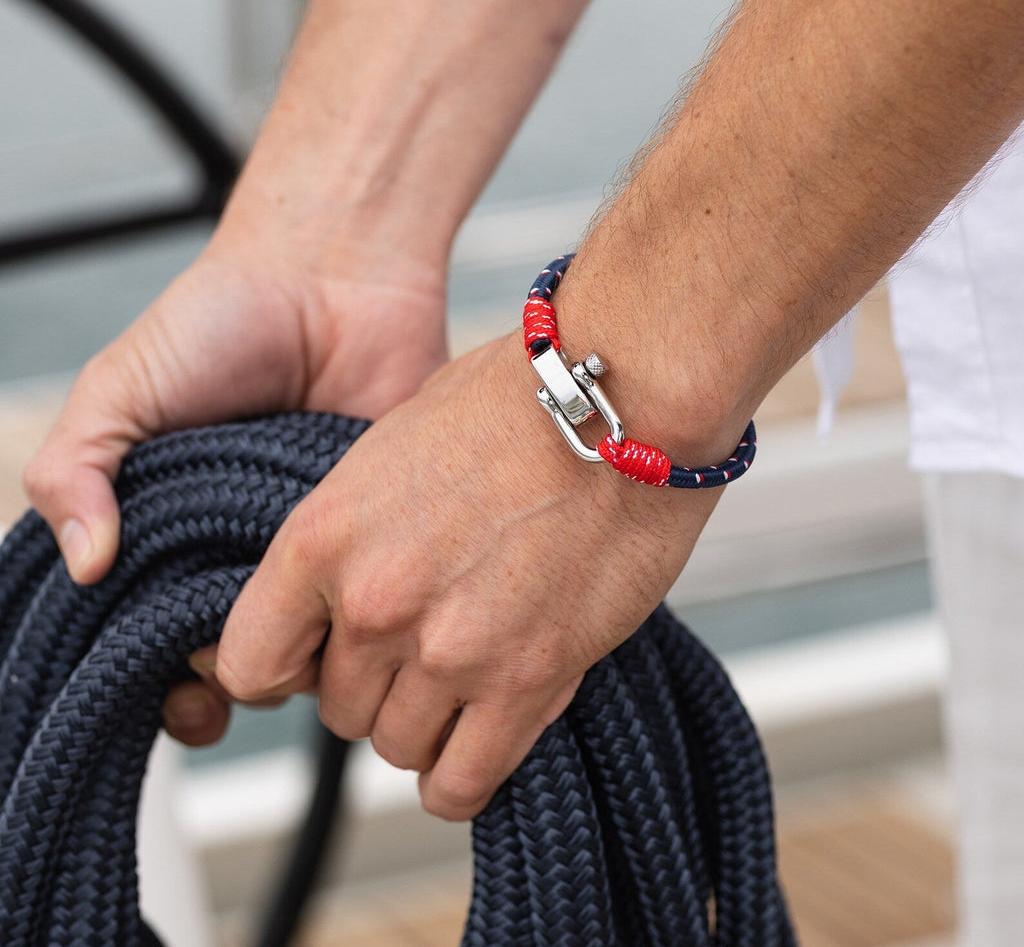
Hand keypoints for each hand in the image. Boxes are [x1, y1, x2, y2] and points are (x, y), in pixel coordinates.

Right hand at [23, 227, 447, 744]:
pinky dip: (358, 611)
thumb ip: (75, 470)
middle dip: (229, 681)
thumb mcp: (121, 388)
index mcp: (167, 528)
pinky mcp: (373, 526)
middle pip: (230, 652)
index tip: (181, 696)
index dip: (156, 680)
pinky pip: (368, 590)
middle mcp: (237, 545)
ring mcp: (310, 542)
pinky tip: (351, 607)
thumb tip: (83, 567)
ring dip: (299, 654)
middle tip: (233, 669)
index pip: (150, 635)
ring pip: (304, 638)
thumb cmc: (219, 321)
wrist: (333, 274)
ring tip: (294, 632)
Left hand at [214, 332, 723, 818]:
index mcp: (323, 537)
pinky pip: (460, 782)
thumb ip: (353, 532)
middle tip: (422, 645)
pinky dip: (462, 775)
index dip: (286, 668)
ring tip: (467, 673)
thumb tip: (341, 586)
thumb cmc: (520, 402)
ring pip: (397, 747)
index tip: (318, 659)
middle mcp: (373, 604)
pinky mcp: (526, 682)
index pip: (250, 662)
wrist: (623, 399)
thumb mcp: (394, 446)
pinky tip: (481, 735)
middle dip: (375, 685)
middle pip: (336, 710)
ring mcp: (448, 651)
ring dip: (425, 721)